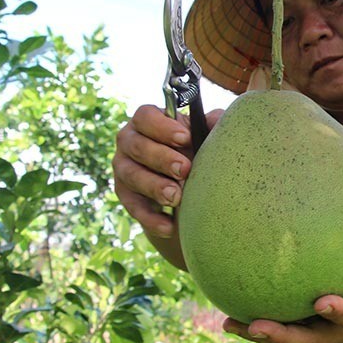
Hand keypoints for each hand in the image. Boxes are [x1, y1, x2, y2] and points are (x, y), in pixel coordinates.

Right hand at [112, 105, 222, 240]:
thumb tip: (219, 121)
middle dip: (162, 158)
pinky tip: (169, 226)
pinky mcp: (125, 195)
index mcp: (146, 121)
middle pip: (138, 146)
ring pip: (131, 175)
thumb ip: (211, 124)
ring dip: (155, 187)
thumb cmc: (192, 148)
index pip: (145, 116)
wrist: (183, 183)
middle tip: (185, 169)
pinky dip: (151, 218)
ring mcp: (124, 168)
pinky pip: (133, 207)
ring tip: (176, 197)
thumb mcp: (203, 133)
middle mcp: (129, 141)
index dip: (163, 126)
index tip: (185, 138)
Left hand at [222, 206, 342, 342]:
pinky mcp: (314, 331)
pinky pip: (286, 329)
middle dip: (282, 334)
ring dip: (260, 334)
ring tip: (228, 323)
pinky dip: (259, 325)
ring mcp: (325, 334)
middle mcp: (341, 331)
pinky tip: (231, 311)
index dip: (338, 312)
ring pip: (290, 338)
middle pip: (308, 338)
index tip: (323, 302)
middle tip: (256, 325)